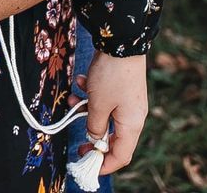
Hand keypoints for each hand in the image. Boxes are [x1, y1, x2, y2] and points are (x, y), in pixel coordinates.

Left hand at [75, 49, 146, 175]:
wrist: (122, 41)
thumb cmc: (111, 76)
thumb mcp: (98, 105)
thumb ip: (94, 126)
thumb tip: (94, 138)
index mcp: (132, 125)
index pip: (121, 156)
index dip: (103, 165)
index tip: (86, 165)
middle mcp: (134, 116)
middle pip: (113, 138)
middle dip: (93, 138)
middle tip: (77, 142)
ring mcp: (129, 102)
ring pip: (106, 116)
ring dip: (87, 111)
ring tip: (73, 100)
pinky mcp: (122, 88)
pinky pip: (106, 100)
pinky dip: (92, 96)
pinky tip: (81, 82)